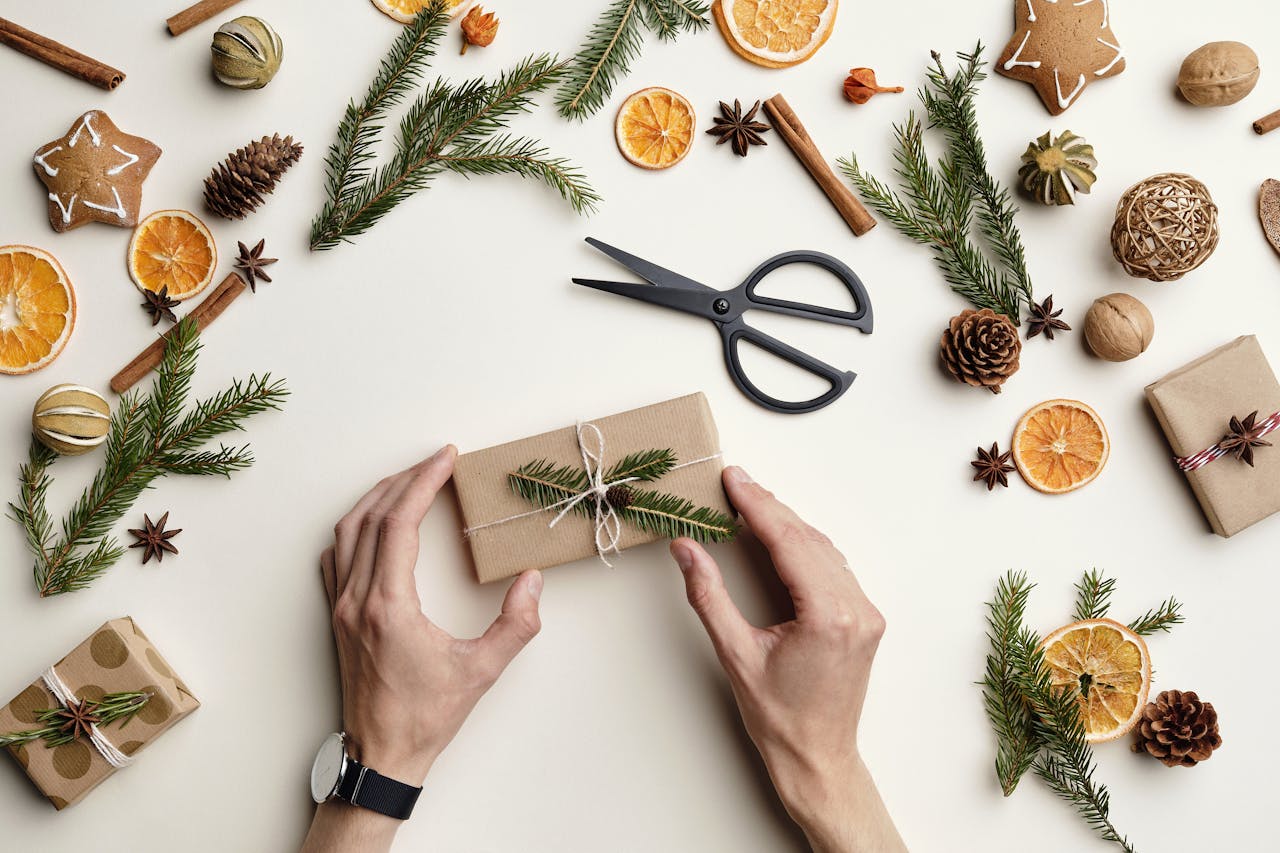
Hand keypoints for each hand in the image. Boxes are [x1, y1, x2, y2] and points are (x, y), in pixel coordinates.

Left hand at [303, 446, 542, 851]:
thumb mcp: (482, 672)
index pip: (400, 523)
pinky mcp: (335, 618)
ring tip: (408, 481)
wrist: (380, 756)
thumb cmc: (425, 718)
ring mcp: (340, 607)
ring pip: (347, 532)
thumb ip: (515, 624)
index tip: (445, 460)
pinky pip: (335, 556)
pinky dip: (355, 527)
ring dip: (377, 498)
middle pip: (370, 517)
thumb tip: (532, 580)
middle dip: (404, 480)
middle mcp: (356, 599)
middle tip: (435, 462)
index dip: (423, 483)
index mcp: (388, 606)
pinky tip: (373, 523)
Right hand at [671, 466, 904, 852]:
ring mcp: (866, 613)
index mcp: (828, 616)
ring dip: (788, 524)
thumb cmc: (778, 718)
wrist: (817, 758)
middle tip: (736, 481)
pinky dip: (805, 547)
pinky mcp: (865, 619)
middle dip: (769, 507)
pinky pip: (834, 568)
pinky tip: (782, 535)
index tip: (733, 479)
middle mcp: (856, 609)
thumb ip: (709, 596)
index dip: (757, 506)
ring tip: (751, 502)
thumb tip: (687, 550)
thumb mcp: (735, 654)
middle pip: (808, 539)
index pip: (788, 542)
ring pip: (824, 549)